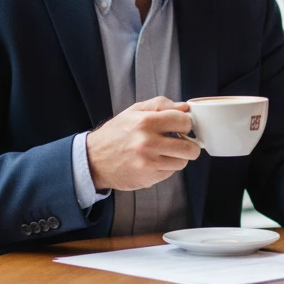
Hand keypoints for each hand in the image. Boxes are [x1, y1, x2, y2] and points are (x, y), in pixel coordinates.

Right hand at [85, 96, 201, 190]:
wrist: (93, 160)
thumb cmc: (115, 134)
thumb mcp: (134, 111)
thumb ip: (160, 105)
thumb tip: (184, 107)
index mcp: (145, 122)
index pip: (184, 122)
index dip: (185, 124)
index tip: (181, 127)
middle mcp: (147, 143)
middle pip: (189, 147)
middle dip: (189, 144)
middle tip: (181, 142)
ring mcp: (148, 163)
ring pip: (182, 162)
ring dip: (177, 157)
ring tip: (165, 152)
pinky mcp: (148, 178)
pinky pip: (170, 173)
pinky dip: (166, 167)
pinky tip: (154, 161)